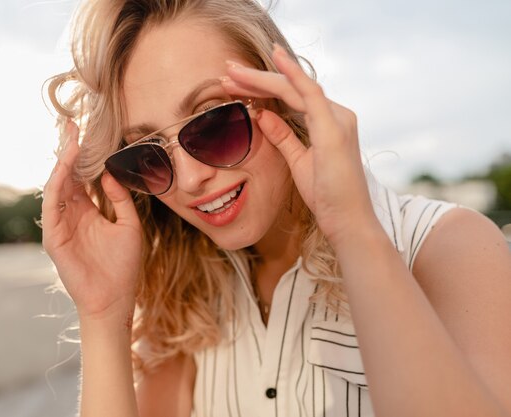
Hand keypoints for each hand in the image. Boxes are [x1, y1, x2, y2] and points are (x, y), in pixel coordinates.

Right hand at [41, 121, 142, 318]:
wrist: (115, 299)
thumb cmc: (123, 266)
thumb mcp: (129, 226)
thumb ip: (120, 200)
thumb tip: (111, 173)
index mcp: (88, 211)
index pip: (81, 178)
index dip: (83, 156)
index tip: (88, 132)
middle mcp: (71, 215)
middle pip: (66, 176)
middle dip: (67, 151)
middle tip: (71, 124)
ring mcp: (60, 225)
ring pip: (56, 186)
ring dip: (62, 163)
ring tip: (70, 140)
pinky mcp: (53, 237)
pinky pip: (51, 206)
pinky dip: (57, 185)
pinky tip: (66, 167)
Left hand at [221, 45, 379, 247]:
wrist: (347, 220)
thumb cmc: (327, 194)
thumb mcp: (297, 160)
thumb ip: (283, 136)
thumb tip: (262, 114)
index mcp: (328, 121)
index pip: (291, 96)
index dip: (261, 87)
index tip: (233, 82)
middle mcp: (336, 114)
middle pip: (290, 87)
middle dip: (256, 78)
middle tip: (226, 68)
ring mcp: (337, 118)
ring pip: (294, 87)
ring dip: (261, 77)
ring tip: (232, 69)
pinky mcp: (334, 128)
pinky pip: (310, 93)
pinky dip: (292, 75)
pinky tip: (276, 59)